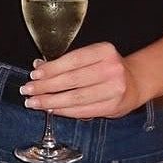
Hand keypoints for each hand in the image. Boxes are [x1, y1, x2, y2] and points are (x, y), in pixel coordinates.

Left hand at [20, 42, 140, 118]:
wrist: (135, 83)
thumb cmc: (107, 68)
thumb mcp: (91, 57)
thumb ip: (67, 62)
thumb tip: (38, 67)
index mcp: (105, 51)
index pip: (72, 60)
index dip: (51, 69)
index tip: (34, 75)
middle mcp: (112, 68)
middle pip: (72, 80)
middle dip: (46, 87)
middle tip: (28, 90)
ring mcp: (114, 89)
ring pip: (75, 97)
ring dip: (51, 101)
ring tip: (34, 102)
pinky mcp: (113, 106)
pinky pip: (83, 110)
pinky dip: (64, 111)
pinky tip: (51, 109)